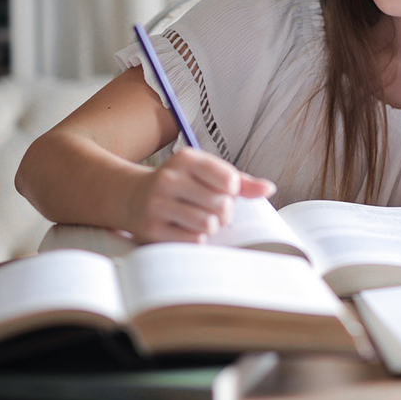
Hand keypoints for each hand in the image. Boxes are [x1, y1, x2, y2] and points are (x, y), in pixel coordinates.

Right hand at [128, 148, 275, 243]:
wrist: (130, 196)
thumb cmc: (180, 185)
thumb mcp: (205, 174)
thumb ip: (240, 181)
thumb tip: (269, 189)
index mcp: (186, 158)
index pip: (229, 179)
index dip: (232, 191)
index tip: (220, 191)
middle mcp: (169, 178)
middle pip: (222, 205)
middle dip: (223, 212)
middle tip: (211, 210)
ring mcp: (157, 204)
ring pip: (208, 225)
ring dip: (210, 227)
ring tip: (199, 219)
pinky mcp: (151, 229)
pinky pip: (193, 240)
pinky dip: (195, 239)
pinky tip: (184, 229)